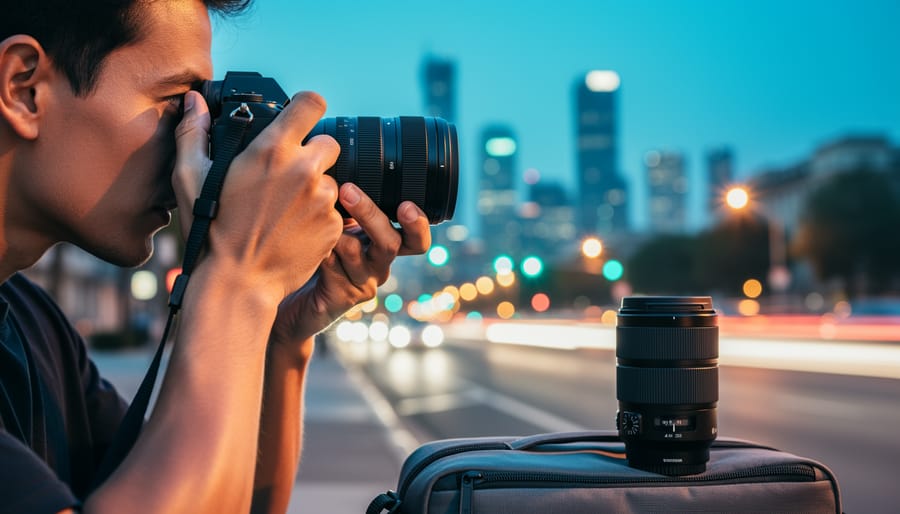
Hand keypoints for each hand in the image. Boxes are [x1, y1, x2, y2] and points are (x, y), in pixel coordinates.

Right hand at [172, 90, 343, 300]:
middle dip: (313, 153)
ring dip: (315, 190)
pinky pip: (335, 211)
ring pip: (331, 180)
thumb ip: (194, 132)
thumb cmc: (210, 228)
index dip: (308, 108)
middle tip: (289, 175)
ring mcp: (323, 199)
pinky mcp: (334, 225)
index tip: (301, 118)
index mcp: (273, 150)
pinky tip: (295, 229)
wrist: (239, 281)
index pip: (312, 104)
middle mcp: (305, 170)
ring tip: (286, 210)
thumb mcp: (189, 178)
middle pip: (329, 143)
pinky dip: (320, 218)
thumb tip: (194, 100)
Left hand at [268, 182, 431, 361]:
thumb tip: (342, 160)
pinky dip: (319, 248)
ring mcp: (363, 283)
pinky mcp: (343, 296)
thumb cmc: (316, 249)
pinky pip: (333, 266)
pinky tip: (305, 240)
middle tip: (348, 190)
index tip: (406, 204)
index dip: (418, 224)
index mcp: (385, 244)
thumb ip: (347, 202)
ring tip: (315, 214)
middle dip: (369, 214)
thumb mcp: (337, 223)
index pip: (416, 238)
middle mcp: (380, 264)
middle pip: (391, 243)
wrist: (293, 293)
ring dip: (334, 230)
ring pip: (356, 251)